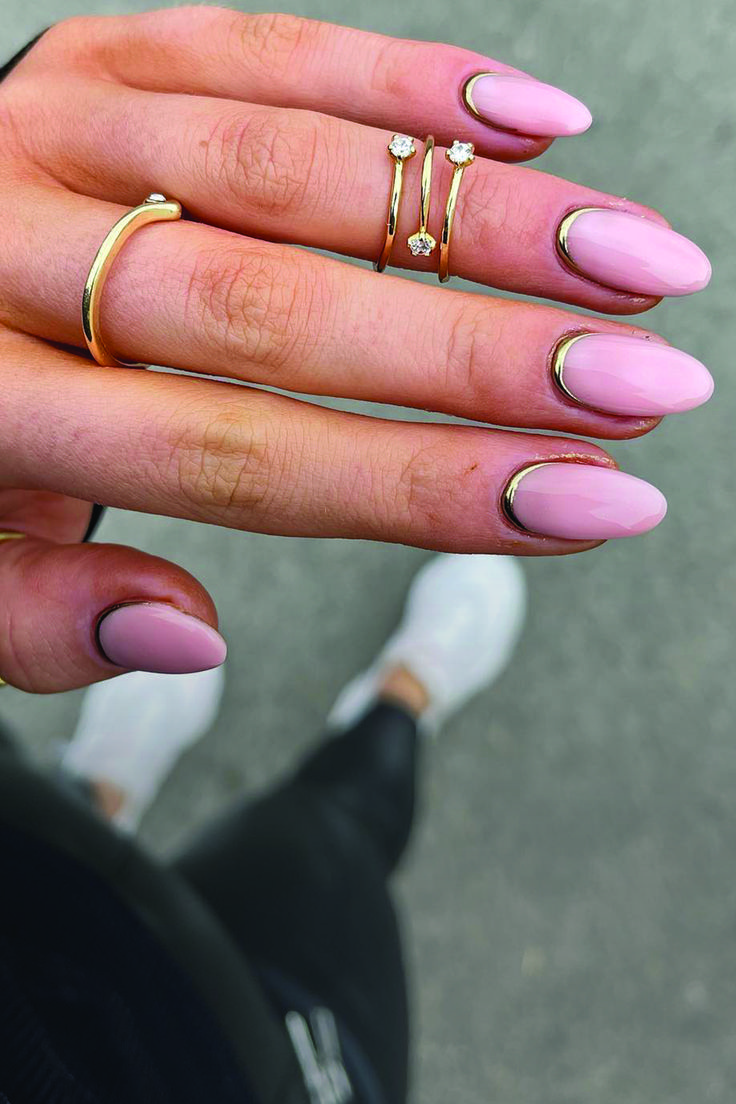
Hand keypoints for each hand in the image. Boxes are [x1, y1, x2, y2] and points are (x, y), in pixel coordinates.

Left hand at [0, 8, 711, 691]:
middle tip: (646, 386)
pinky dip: (409, 84)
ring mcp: (61, 128)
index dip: (423, 486)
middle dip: (485, 355)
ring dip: (487, 218)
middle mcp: (15, 250)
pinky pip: (269, 50)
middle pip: (283, 309)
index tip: (585, 503)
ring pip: (300, 169)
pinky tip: (534, 127)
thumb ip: (41, 619)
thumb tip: (188, 633)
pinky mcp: (105, 54)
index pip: (238, 457)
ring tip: (635, 263)